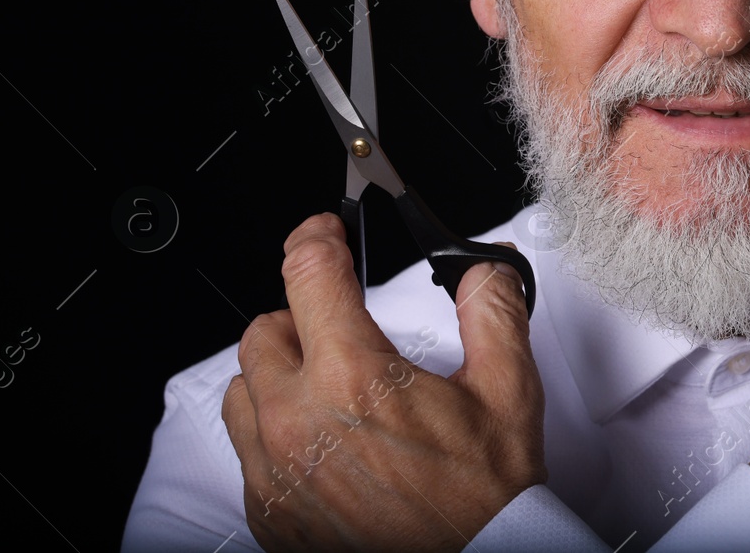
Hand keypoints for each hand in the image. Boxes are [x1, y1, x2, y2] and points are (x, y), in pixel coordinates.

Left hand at [222, 214, 544, 550]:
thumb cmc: (485, 498)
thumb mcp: (508, 389)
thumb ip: (493, 312)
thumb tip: (485, 270)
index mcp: (354, 378)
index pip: (308, 274)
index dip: (318, 238)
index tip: (325, 233)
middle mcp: (300, 423)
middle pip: (264, 332)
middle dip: (302, 318)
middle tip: (342, 328)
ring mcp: (277, 474)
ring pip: (242, 393)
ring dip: (278, 377)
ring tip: (327, 387)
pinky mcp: (270, 515)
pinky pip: (247, 454)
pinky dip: (275, 435)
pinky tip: (324, 441)